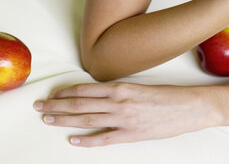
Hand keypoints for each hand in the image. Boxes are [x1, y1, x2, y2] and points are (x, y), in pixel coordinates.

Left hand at [33, 82, 221, 146]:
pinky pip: (104, 138)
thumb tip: (95, 95)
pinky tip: (73, 140)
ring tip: (47, 119)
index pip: (84, 89)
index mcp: (119, 87)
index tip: (52, 94)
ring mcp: (123, 119)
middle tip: (39, 106)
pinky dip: (87, 140)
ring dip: (64, 120)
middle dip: (56, 105)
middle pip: (79, 104)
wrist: (188, 106)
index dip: (64, 92)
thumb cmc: (163, 95)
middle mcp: (117, 101)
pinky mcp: (131, 135)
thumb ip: (115, 91)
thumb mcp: (136, 87)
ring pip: (86, 119)